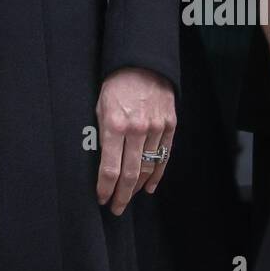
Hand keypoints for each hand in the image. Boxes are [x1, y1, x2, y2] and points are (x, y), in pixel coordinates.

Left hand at [95, 68, 175, 215]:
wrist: (142, 62)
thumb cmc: (115, 84)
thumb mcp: (100, 106)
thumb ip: (103, 134)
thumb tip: (104, 162)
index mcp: (114, 124)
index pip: (110, 168)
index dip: (105, 188)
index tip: (102, 198)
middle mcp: (136, 129)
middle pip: (129, 174)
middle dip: (122, 195)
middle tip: (116, 208)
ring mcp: (156, 128)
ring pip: (147, 167)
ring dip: (137, 186)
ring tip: (129, 197)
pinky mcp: (169, 125)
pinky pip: (163, 156)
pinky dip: (157, 174)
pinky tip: (150, 186)